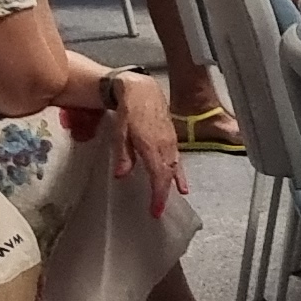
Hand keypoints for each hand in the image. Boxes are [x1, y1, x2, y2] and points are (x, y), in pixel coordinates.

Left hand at [98, 73, 184, 213]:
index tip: (155, 210)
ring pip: (175, 167)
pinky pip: (178, 159)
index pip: (158, 176)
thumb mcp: (119, 133)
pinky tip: (181, 183)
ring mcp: (170, 142)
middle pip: (168, 175)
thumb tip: (121, 175)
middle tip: (158, 210)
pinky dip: (179, 173)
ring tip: (175, 198)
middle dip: (164, 194)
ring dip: (172, 184)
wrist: (142, 90)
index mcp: (151, 146)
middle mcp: (164, 146)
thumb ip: (123, 155)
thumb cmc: (128, 110)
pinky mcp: (172, 138)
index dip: (158, 195)